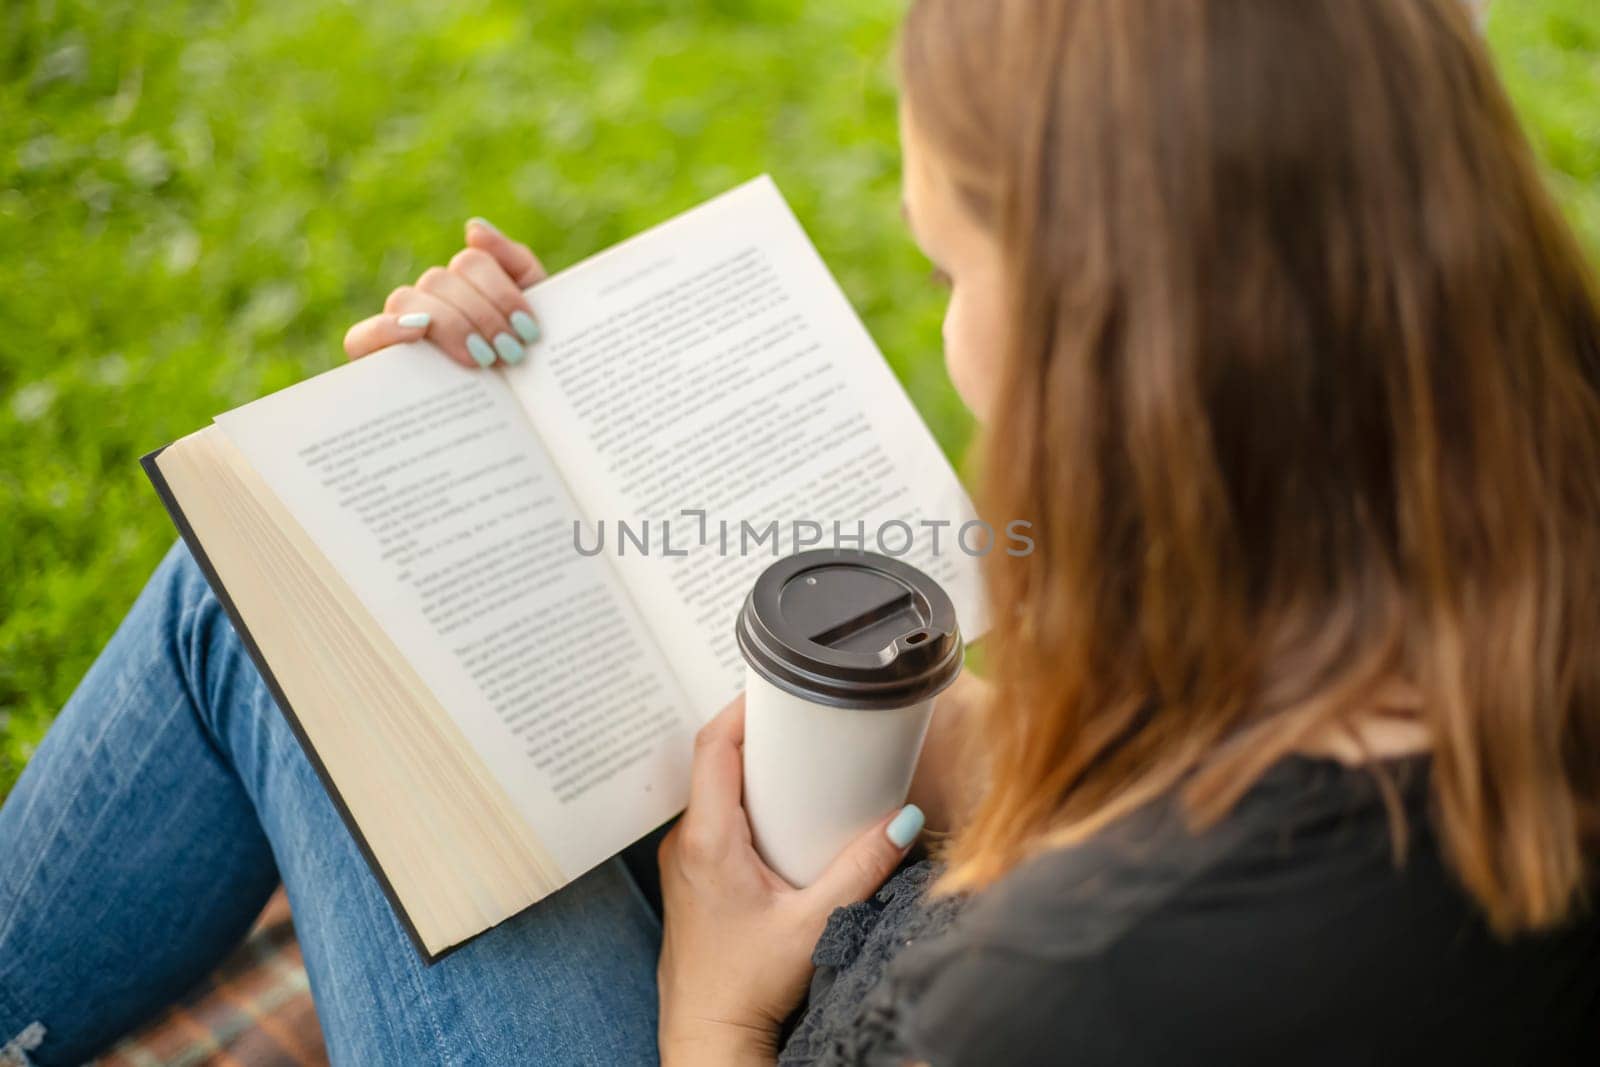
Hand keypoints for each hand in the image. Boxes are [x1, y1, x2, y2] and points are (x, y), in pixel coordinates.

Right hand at [343, 217, 547, 367]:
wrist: (521, 433)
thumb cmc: (527, 376)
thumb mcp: (532, 321)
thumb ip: (516, 266)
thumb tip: (472, 229)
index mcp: (465, 290)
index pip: (471, 263)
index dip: (501, 290)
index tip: (528, 329)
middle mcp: (428, 303)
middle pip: (440, 278)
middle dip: (482, 315)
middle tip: (510, 352)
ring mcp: (397, 331)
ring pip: (407, 298)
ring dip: (449, 323)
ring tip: (483, 360)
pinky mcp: (375, 364)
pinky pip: (361, 337)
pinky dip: (388, 329)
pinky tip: (418, 332)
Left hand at [656, 696, 924, 1065]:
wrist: (709, 1039)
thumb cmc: (747, 988)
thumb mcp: (815, 923)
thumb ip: (862, 868)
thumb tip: (903, 820)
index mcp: (708, 838)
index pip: (713, 747)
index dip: (742, 709)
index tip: (775, 690)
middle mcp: (686, 843)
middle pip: (715, 764)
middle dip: (759, 738)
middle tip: (804, 724)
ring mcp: (684, 863)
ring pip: (714, 795)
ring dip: (753, 775)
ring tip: (800, 765)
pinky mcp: (692, 882)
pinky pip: (714, 823)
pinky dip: (746, 807)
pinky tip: (783, 819)